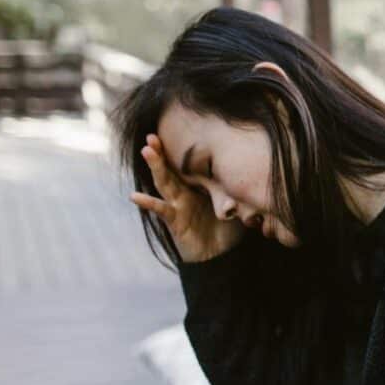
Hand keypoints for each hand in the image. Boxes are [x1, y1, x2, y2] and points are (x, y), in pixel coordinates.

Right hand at [129, 133, 244, 262]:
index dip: (180, 149)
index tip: (175, 128)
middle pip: (171, 168)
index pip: (188, 164)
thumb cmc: (229, 229)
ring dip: (156, 167)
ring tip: (146, 150)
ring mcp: (178, 205)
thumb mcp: (238, 204)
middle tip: (152, 134)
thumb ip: (237, 188)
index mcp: (199, 186)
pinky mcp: (175, 221)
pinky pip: (161, 210)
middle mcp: (185, 192)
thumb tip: (249, 173)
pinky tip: (135, 196)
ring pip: (164, 182)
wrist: (222, 256)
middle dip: (161, 151)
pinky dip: (148, 203)